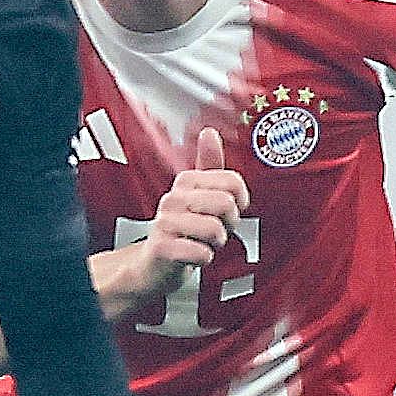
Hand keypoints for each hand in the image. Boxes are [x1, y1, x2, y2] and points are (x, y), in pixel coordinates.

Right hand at [120, 128, 247, 298]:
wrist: (156, 263)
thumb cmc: (185, 229)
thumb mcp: (201, 194)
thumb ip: (210, 165)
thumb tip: (209, 132)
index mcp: (186, 180)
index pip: (233, 181)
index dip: (240, 202)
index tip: (227, 210)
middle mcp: (173, 197)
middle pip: (226, 204)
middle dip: (228, 224)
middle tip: (215, 230)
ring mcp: (164, 222)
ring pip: (215, 230)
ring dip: (216, 244)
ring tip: (202, 242)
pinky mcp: (161, 248)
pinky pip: (200, 253)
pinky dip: (204, 259)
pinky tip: (193, 255)